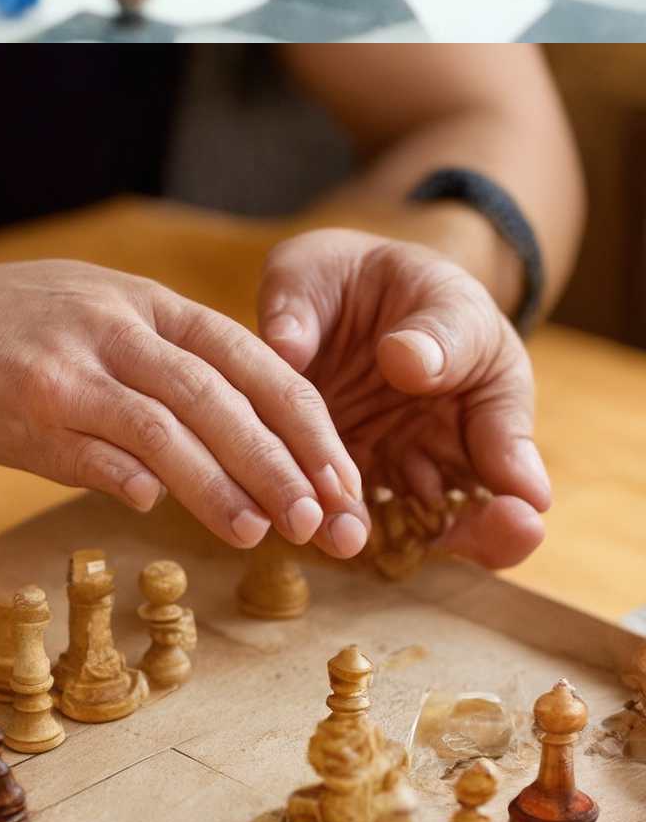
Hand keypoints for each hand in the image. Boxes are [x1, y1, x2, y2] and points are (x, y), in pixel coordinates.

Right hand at [0, 260, 370, 554]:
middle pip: (220, 396)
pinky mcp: (28, 407)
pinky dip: (136, 483)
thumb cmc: (7, 328)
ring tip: (263, 533)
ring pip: (168, 429)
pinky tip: (160, 511)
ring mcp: (70, 366)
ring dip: (223, 487)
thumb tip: (234, 428)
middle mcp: (113, 327)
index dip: (304, 421)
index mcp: (142, 302)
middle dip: (281, 462)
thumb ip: (161, 358)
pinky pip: (97, 454)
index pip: (251, 358)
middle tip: (322, 520)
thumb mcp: (94, 311)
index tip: (340, 477)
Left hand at [257, 229, 547, 568]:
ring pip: (399, 525)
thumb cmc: (406, 280)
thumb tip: (402, 358)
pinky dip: (323, 516)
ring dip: (378, 536)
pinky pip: (334, 504)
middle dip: (473, 540)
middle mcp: (448, 447)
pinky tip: (303, 517)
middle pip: (475, 520)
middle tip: (448, 541)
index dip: (518, 495)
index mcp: (490, 400)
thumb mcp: (427, 287)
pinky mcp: (335, 465)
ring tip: (349, 536)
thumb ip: (427, 325)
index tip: (518, 507)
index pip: (517, 465)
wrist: (348, 280)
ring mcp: (392, 462)